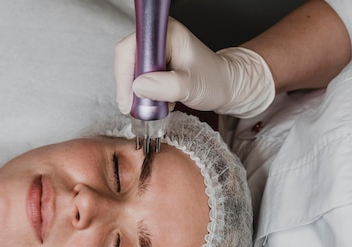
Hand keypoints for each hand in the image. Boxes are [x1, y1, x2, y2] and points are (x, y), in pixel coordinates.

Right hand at [115, 19, 274, 117]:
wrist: (226, 88)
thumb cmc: (215, 81)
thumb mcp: (192, 87)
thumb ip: (166, 86)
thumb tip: (139, 87)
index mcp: (167, 34)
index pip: (130, 49)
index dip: (124, 75)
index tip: (128, 99)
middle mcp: (159, 40)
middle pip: (127, 61)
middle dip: (130, 88)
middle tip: (139, 107)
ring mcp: (157, 52)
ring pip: (131, 73)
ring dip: (137, 93)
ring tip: (154, 105)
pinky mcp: (156, 64)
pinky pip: (138, 79)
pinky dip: (143, 95)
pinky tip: (157, 101)